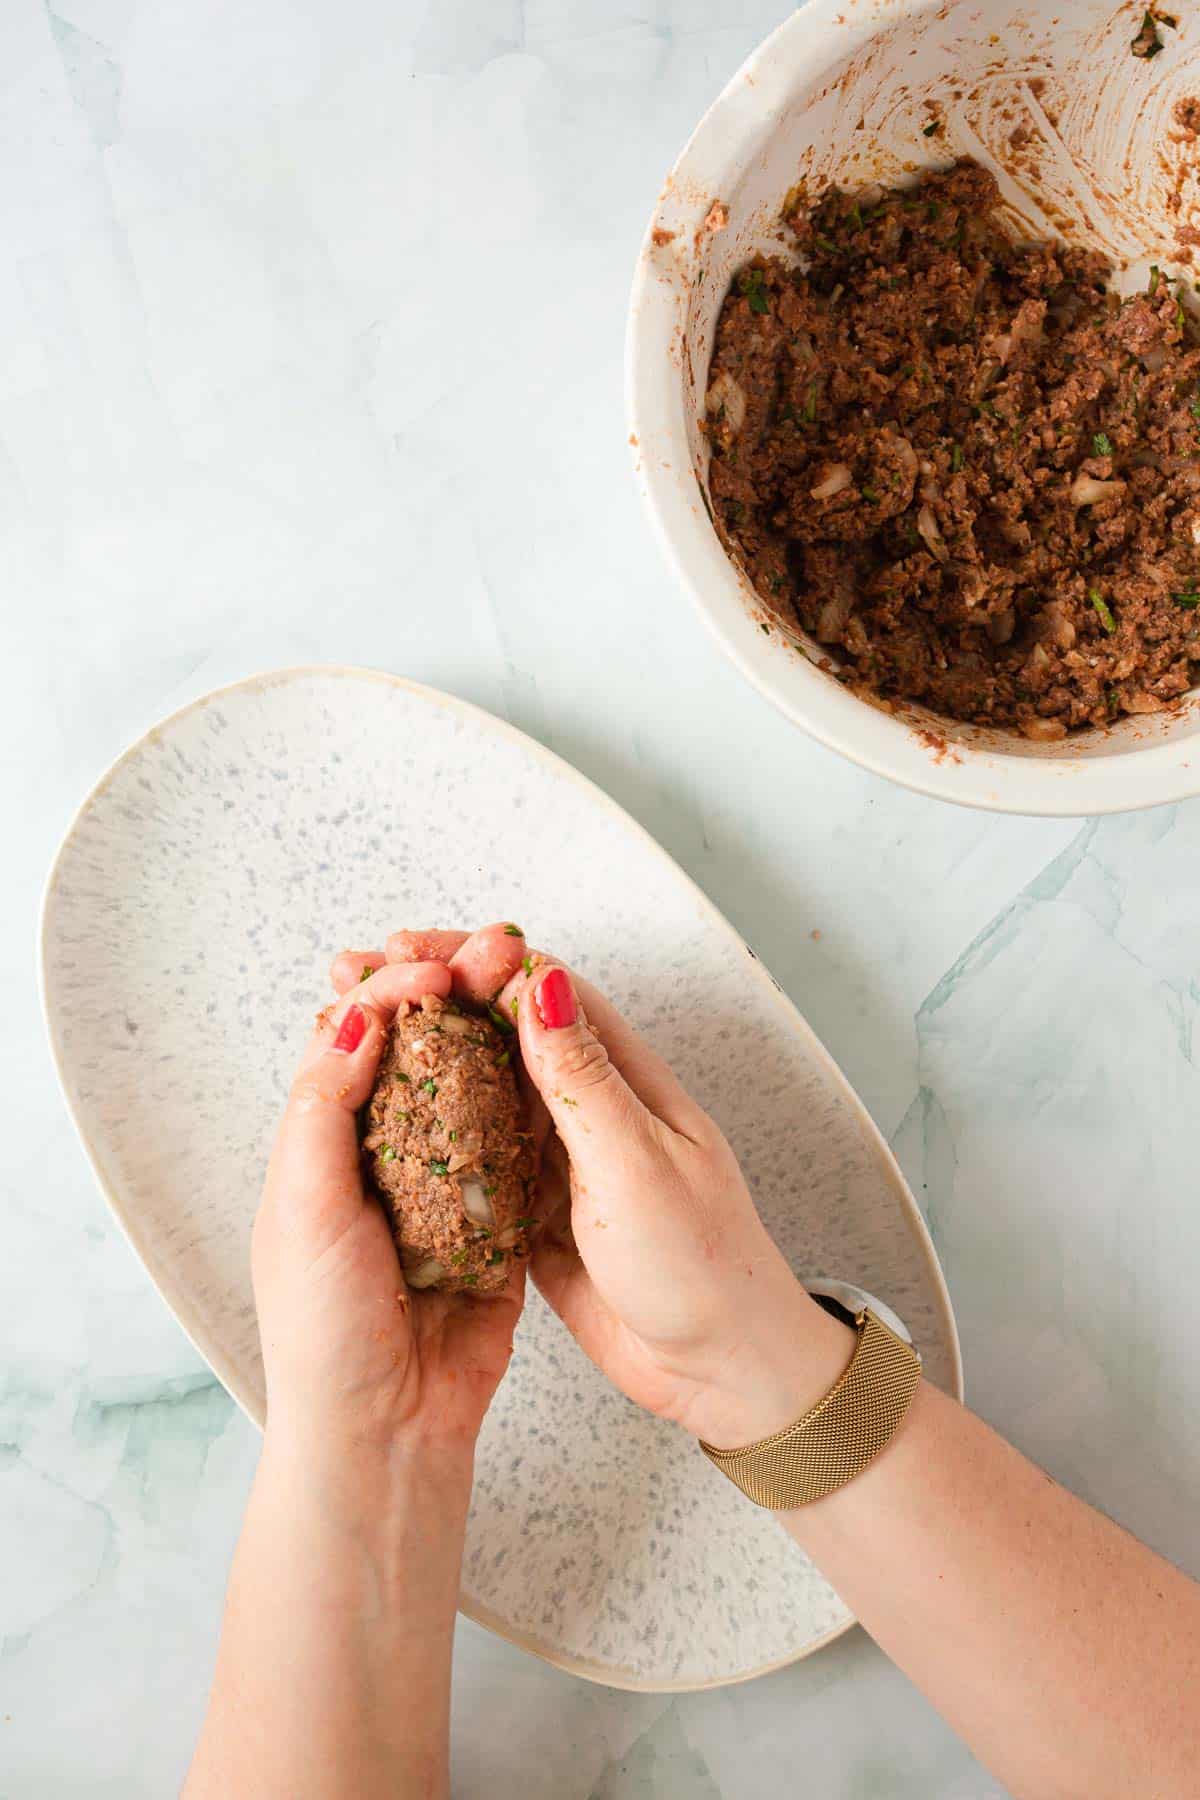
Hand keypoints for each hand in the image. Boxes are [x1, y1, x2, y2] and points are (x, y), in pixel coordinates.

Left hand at [254, 922, 530, 1466]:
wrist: (385, 1432)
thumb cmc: (324, 1330)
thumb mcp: (302, 1206)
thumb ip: (325, 1107)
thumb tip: (355, 1017)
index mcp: (323, 1146)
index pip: (356, 1041)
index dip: (393, 992)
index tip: (432, 965)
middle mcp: (385, 1157)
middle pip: (425, 1053)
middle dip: (458, 994)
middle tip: (497, 950)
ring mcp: (447, 1187)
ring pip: (478, 1092)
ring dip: (502, 1036)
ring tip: (530, 986)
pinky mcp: (499, 1224)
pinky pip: (521, 1155)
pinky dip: (536, 1109)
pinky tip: (556, 1061)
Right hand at [371, 936, 851, 1448]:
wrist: (723, 1370)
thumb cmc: (703, 1265)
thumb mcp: (638, 1165)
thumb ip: (584, 1079)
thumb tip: (539, 982)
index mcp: (625, 1079)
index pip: (541, 989)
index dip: (473, 959)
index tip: (407, 952)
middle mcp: (590, 1108)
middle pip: (499, 1032)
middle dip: (432, 999)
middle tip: (357, 978)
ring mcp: (561, 1160)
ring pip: (480, 1092)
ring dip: (422, 1060)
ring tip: (352, 1037)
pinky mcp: (536, 1212)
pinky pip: (476, 1162)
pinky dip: (432, 1138)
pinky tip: (382, 1125)